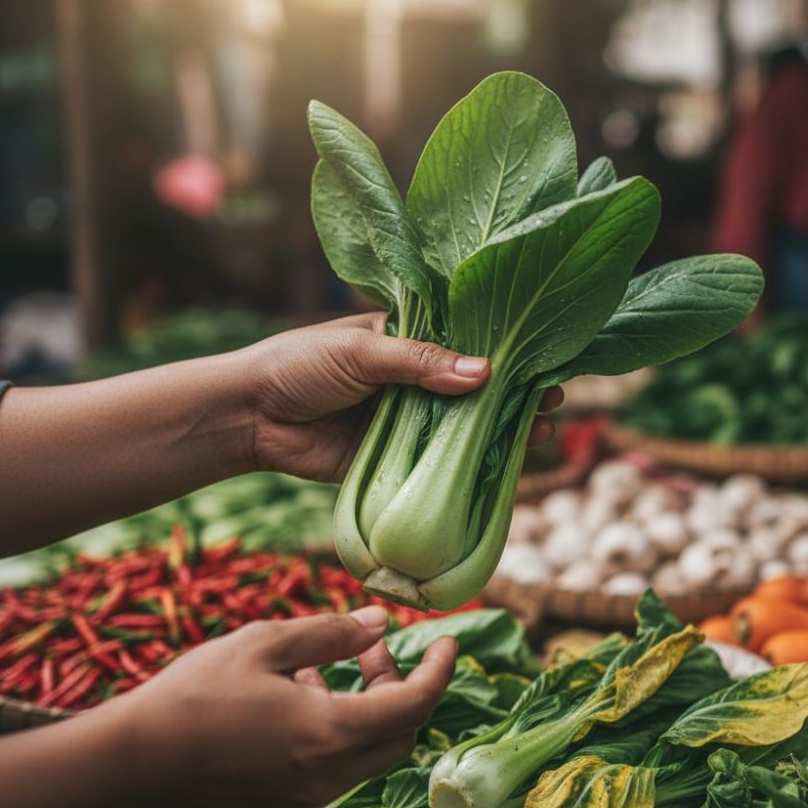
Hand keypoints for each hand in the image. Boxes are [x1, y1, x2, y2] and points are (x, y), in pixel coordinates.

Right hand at [113, 606, 456, 807]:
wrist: (133, 761)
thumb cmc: (196, 693)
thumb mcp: (266, 644)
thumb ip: (332, 632)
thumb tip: (381, 623)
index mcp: (332, 732)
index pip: (416, 704)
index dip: (439, 669)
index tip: (447, 640)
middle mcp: (329, 775)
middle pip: (400, 731)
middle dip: (398, 684)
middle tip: (366, 648)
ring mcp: (306, 797)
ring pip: (368, 750)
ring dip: (364, 705)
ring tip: (317, 665)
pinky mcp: (285, 805)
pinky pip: (335, 765)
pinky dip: (336, 728)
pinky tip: (294, 696)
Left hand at [243, 312, 562, 480]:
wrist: (251, 418)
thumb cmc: (300, 366)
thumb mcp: (361, 352)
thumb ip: (419, 362)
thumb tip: (485, 374)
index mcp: (410, 339)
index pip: (470, 339)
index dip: (509, 347)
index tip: (546, 354)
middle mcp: (418, 379)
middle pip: (479, 387)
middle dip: (517, 392)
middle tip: (555, 397)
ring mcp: (412, 421)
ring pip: (468, 427)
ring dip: (505, 431)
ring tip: (543, 432)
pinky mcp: (400, 461)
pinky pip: (444, 466)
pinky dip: (474, 468)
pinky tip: (508, 468)